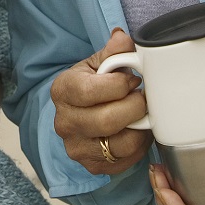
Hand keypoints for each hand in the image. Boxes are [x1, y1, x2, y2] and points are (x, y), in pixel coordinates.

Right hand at [50, 28, 151, 174]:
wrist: (78, 113)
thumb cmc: (89, 85)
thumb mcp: (96, 64)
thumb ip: (112, 52)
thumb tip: (123, 38)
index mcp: (62, 90)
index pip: (90, 91)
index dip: (119, 85)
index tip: (133, 80)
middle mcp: (64, 122)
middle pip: (106, 120)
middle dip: (134, 107)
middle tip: (143, 98)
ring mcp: (76, 147)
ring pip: (120, 144)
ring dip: (140, 128)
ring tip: (142, 114)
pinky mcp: (92, 166)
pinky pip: (125, 161)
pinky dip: (138, 146)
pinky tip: (137, 130)